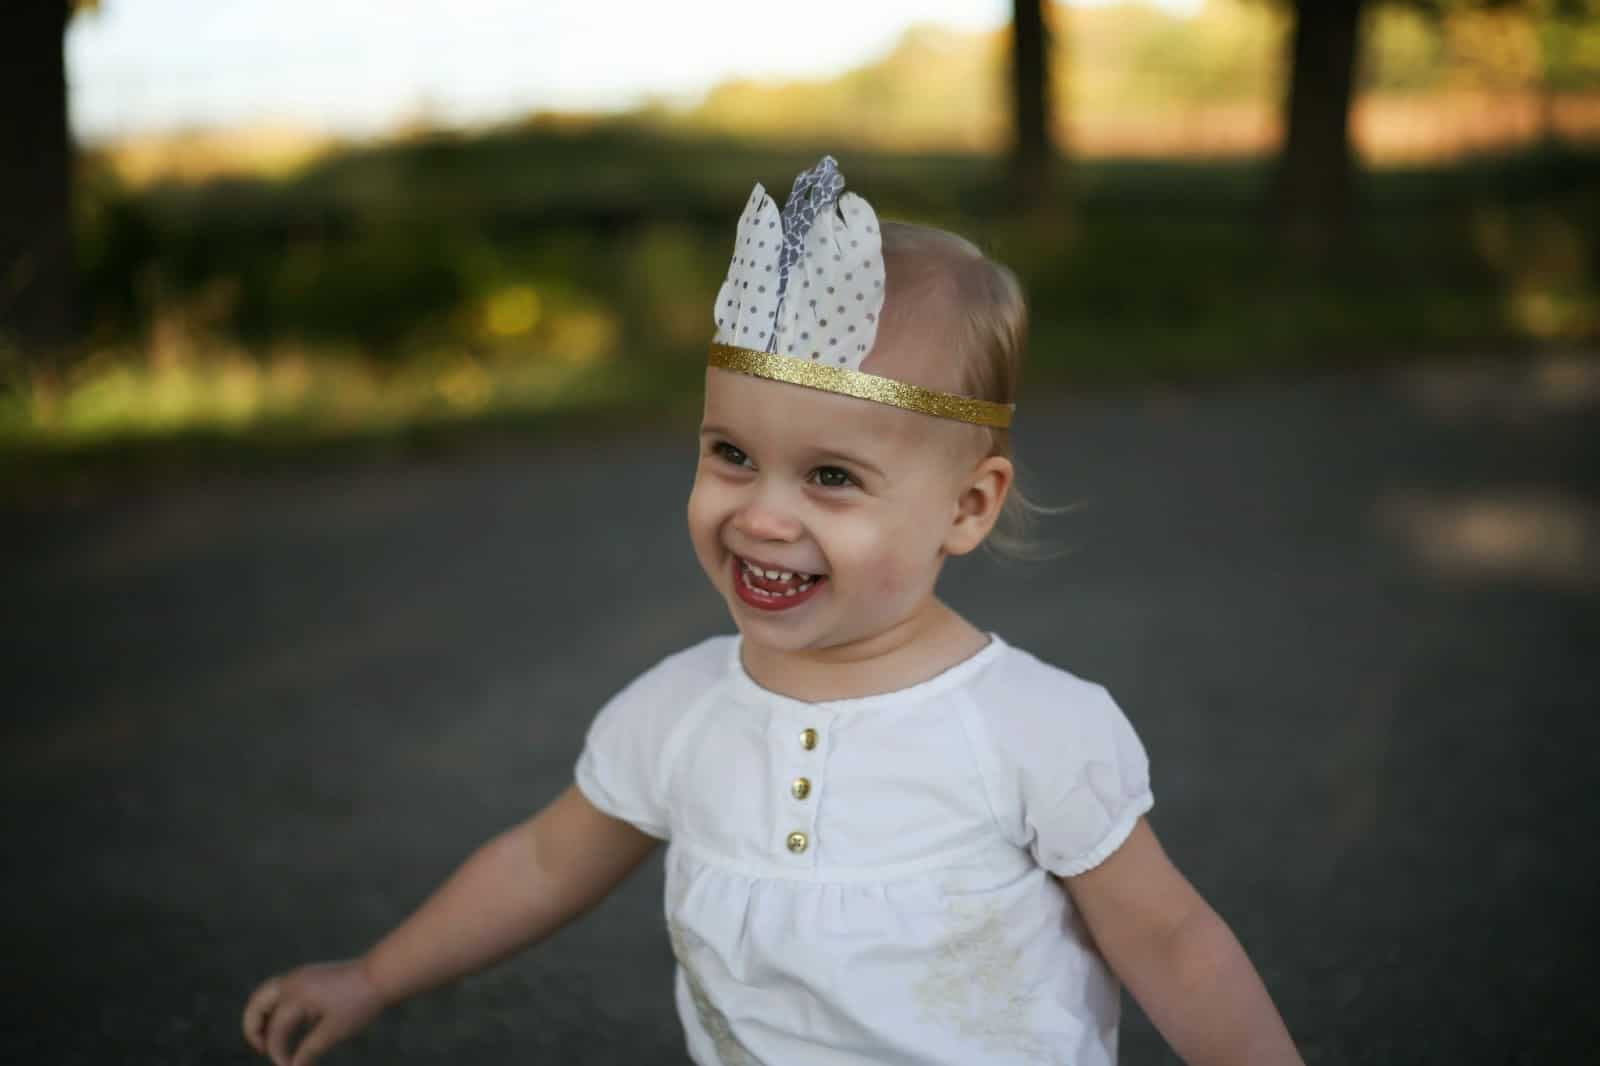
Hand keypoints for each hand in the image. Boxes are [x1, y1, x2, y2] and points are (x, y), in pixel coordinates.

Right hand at [242, 959, 385, 1065]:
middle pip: (258, 1002)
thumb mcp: (334, 1031)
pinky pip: (282, 990)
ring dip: (262, 1014)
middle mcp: (292, 982)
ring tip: (267, 1038)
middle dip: (253, 1026)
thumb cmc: (359, 1003)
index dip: (278, 1054)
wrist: (381, 975)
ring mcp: (300, 976)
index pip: (276, 1031)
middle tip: (260, 1048)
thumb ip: (309, 1050)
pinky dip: (276, 1006)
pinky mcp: (309, 975)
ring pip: (267, 993)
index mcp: (296, 996)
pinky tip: (289, 1024)